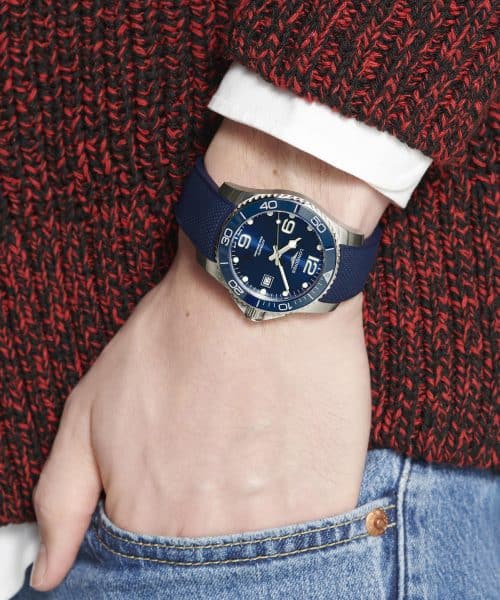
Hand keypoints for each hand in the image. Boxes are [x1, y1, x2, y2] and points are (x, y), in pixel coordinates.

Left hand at [30, 120, 388, 591]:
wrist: (254, 297)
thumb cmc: (174, 340)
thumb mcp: (90, 409)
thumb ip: (62, 498)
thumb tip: (49, 571)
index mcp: (144, 520)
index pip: (148, 577)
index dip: (168, 531)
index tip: (182, 502)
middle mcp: (205, 536)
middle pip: (208, 570)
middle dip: (209, 527)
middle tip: (221, 472)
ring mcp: (271, 527)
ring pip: (261, 562)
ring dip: (256, 523)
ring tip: (254, 462)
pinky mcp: (326, 504)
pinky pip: (313, 541)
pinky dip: (301, 519)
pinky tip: (289, 468)